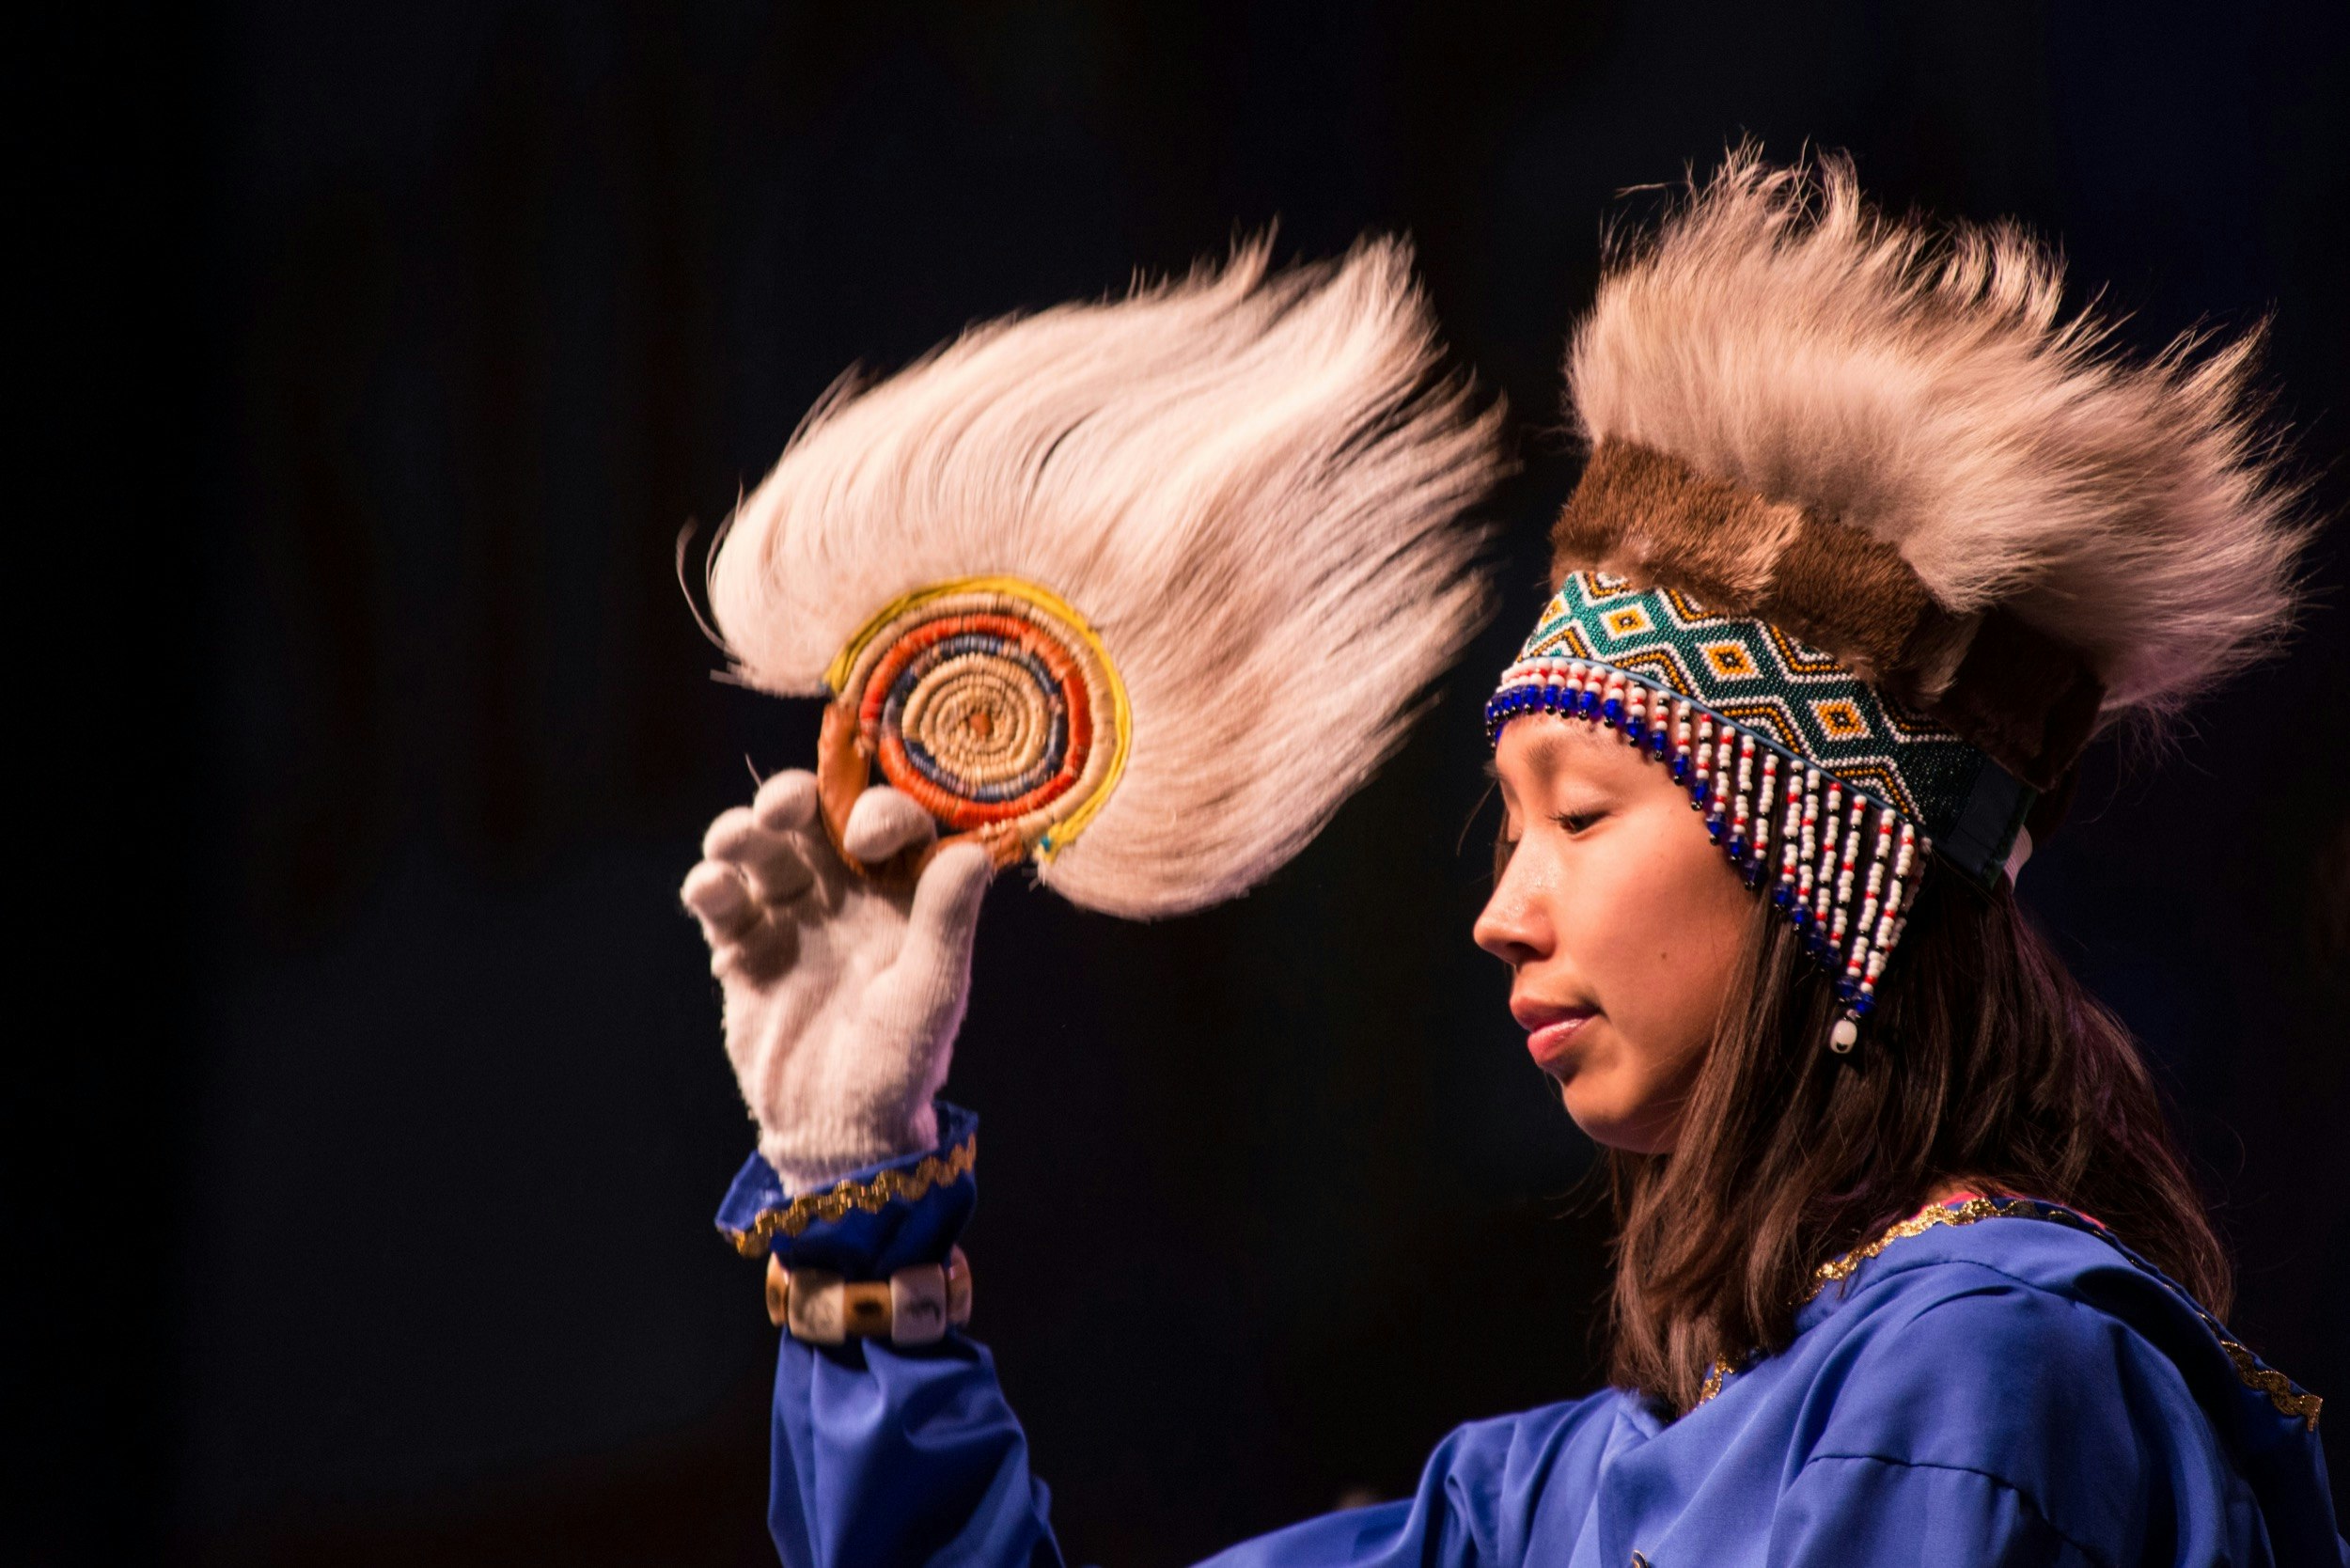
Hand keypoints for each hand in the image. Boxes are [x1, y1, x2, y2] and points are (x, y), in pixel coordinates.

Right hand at [682, 771, 992, 1192]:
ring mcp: (791, 916)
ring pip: (761, 850)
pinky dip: (710, 886)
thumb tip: (975, 853)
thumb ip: (946, 922)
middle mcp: (846, 892)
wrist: (835, 1131)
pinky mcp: (743, 947)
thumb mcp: (930, 993)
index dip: (878, 812)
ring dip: (741, 832)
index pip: (892, 823)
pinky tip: (709, 890)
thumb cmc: (899, 1065)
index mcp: (902, 893)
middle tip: (781, 804)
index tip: (866, 835)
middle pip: (815, 819)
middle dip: (793, 798)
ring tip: (732, 841)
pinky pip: (722, 902)